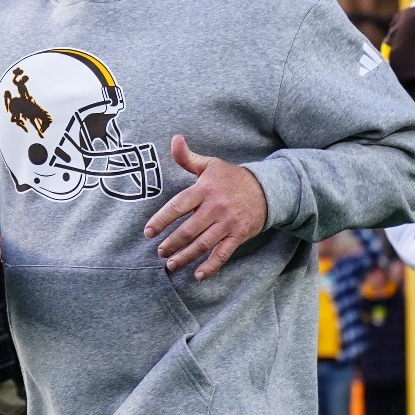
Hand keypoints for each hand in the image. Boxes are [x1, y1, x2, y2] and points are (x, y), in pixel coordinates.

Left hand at [143, 136, 267, 279]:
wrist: (266, 189)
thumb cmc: (231, 178)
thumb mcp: (210, 165)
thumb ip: (188, 158)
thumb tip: (174, 139)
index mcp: (204, 190)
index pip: (178, 206)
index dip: (161, 220)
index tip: (148, 232)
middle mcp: (215, 207)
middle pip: (188, 230)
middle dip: (171, 243)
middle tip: (160, 252)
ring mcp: (227, 223)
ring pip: (202, 244)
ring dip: (185, 257)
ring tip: (171, 264)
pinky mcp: (238, 236)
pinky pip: (222, 254)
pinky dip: (211, 266)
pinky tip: (198, 275)